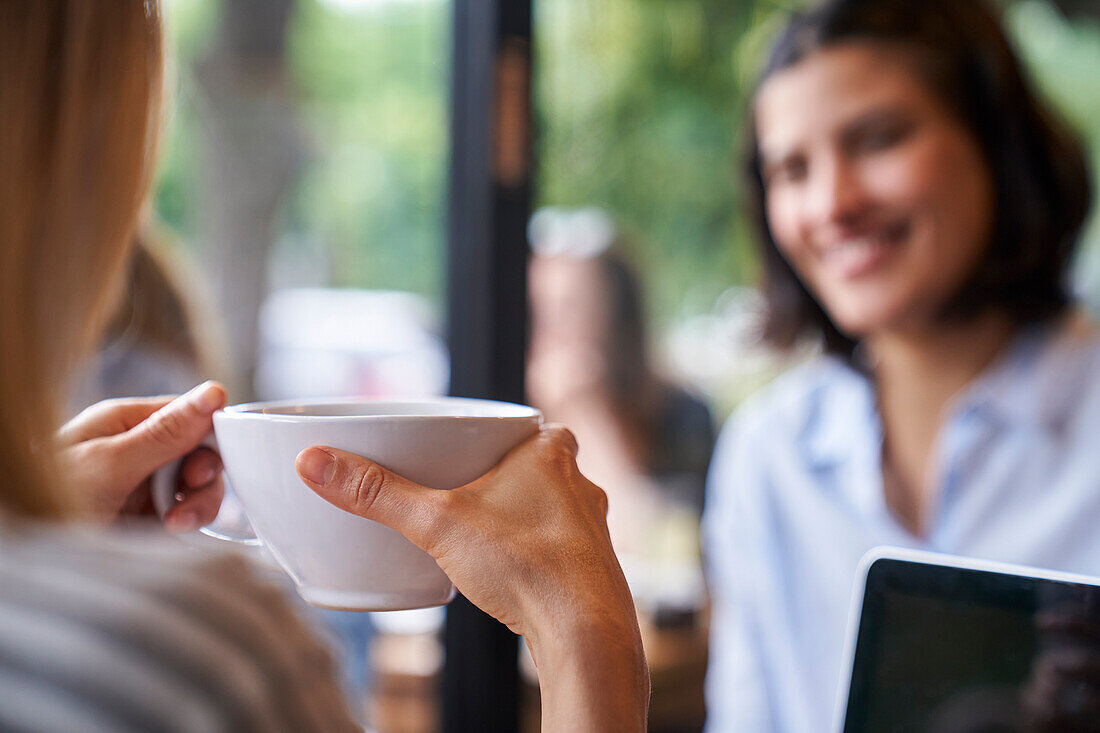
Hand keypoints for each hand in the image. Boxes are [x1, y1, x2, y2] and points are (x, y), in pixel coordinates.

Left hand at [57, 381, 226, 529]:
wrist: (28, 551)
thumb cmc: (50, 501)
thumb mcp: (111, 463)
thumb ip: (165, 432)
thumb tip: (213, 392)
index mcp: (125, 423)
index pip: (190, 417)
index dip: (208, 441)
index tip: (199, 470)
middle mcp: (137, 451)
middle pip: (199, 455)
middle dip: (201, 482)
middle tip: (184, 501)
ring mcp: (142, 486)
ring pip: (195, 488)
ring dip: (194, 508)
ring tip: (172, 526)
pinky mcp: (145, 518)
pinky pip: (184, 516)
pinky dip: (185, 527)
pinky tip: (169, 536)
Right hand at [296, 425, 649, 730]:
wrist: (585, 633)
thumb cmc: (527, 566)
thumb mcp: (437, 523)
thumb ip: (377, 493)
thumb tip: (316, 461)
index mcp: (550, 455)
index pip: (532, 426)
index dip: (504, 436)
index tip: (474, 448)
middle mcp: (583, 486)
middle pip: (543, 468)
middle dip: (508, 479)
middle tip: (468, 493)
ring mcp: (595, 530)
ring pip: (556, 511)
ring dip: (525, 520)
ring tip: (486, 538)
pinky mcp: (597, 572)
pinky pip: (564, 553)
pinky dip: (540, 559)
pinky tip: (515, 576)